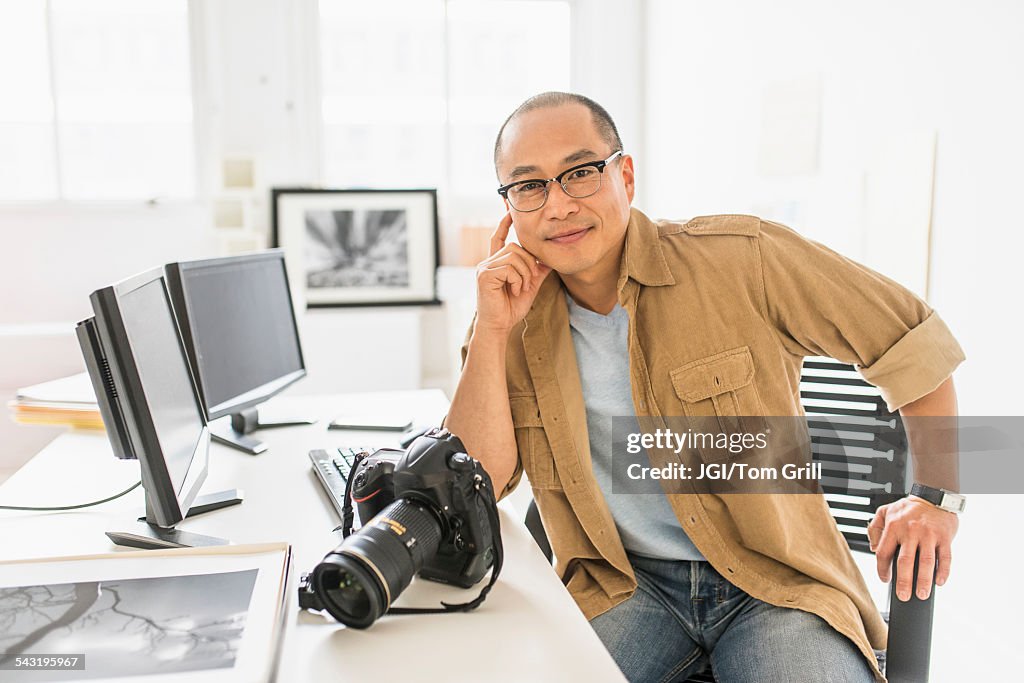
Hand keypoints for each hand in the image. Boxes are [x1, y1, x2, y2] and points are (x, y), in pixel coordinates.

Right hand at [474, 213, 551, 332]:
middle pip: (515, 246)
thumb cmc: (510, 309)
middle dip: (528, 264)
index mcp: (496, 263)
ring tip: (520, 288)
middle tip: (528, 282)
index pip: (498, 238)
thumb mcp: (529, 287)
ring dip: (524, 273)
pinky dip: (517, 280)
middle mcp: (487, 262)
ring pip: (514, 256)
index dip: (503, 223)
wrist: (499, 326)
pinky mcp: (484, 275)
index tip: (508, 210)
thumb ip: (537, 272)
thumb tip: (549, 260)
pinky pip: (509, 267)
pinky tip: (513, 290)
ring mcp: (484, 268)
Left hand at [867, 495, 957, 600]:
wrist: (933, 497)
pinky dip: (943, 571)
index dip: (882, 568)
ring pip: (926, 562)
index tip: (885, 580)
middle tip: (903, 596)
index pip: (884, 552)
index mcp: (894, 526)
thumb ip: (875, 529)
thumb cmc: (908, 508)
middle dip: (903, 581)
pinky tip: (939, 582)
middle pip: (905, 561)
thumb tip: (874, 549)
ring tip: (922, 595)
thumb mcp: (885, 512)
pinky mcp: (944, 537)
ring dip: (923, 581)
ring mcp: (929, 535)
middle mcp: (910, 531)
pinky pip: (945, 557)